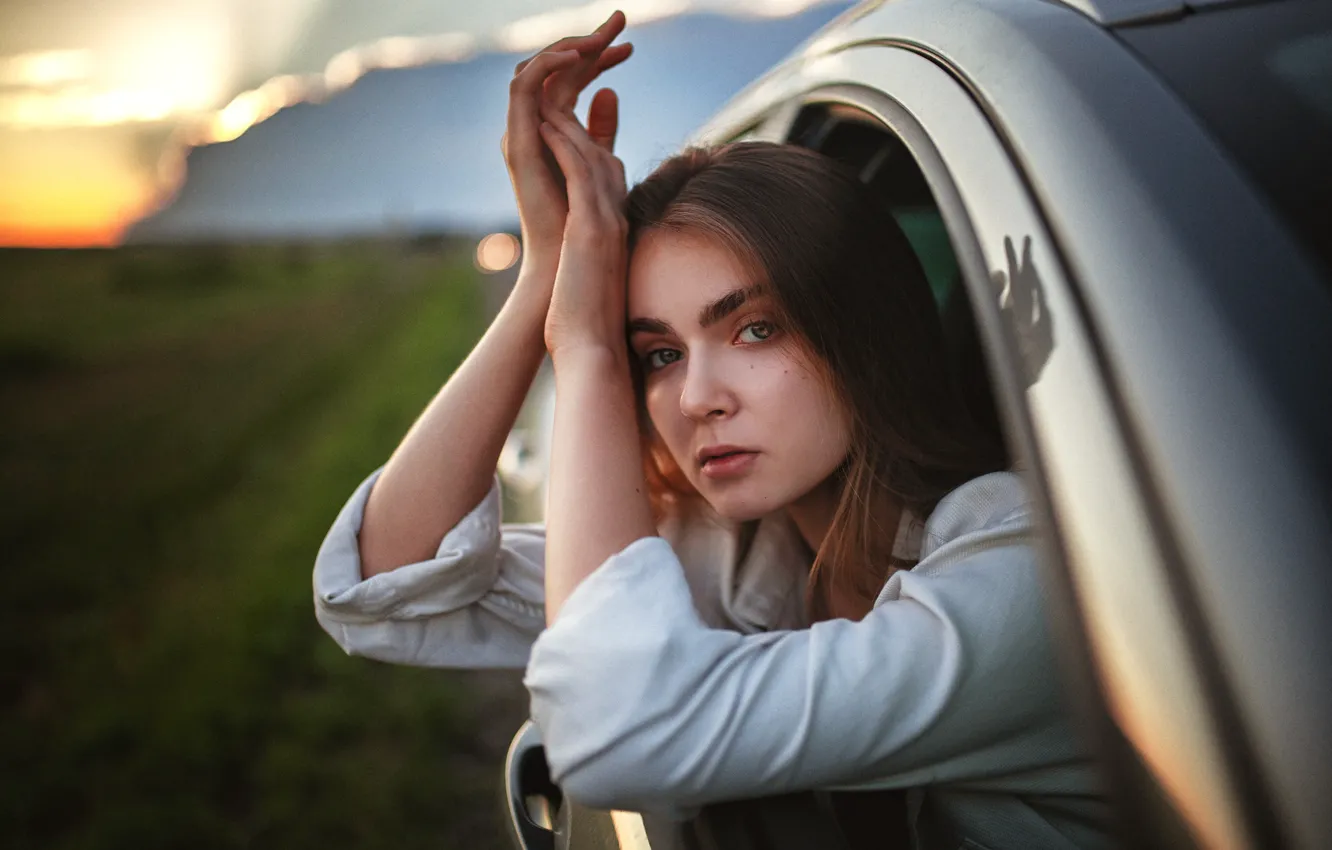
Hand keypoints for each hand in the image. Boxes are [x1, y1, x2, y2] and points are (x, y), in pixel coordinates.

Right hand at [502, 11, 631, 276]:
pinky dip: (548, 65)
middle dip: (586, 41)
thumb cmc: (586, 227)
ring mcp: (521, 132)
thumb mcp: (601, 164)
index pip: (571, 81)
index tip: (630, 48)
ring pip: (534, 68)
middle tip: (620, 20)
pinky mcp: (516, 140)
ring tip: (601, 34)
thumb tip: (610, 91)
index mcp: (551, 133)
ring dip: (568, 46)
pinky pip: (523, 86)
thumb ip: (602, 129)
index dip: (599, 59)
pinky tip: (581, 56)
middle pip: (553, 69)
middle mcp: (531, 128)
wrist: (569, 265)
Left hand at [538, 107, 629, 358]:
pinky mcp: (590, 230)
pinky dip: (563, 144)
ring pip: (592, 155)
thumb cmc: (587, 327)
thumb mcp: (589, 282)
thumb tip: (579, 255)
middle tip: (566, 87)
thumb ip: (589, 259)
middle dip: (585, 119)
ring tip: (549, 92)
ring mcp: (607, 223)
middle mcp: (616, 220)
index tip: (577, 116)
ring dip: (570, 120)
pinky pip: (579, 174)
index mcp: (615, 229)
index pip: (607, 172)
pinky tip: (544, 123)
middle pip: (603, 153)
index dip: (592, 139)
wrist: (594, 352)